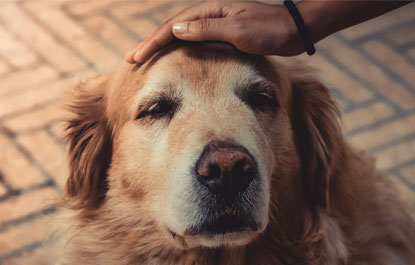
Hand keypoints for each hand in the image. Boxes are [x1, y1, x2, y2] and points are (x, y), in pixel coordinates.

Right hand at [125, 1, 303, 63]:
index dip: (152, 42)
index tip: (136, 57)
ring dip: (163, 47)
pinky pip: (194, 42)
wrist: (293, 30)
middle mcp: (209, 15)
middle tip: (132, 59)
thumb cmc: (269, 30)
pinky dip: (180, 50)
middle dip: (151, 44)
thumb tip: (175, 30)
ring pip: (181, 36)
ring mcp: (216, 24)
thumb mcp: (237, 30)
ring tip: (146, 59)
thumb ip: (206, 30)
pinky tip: (175, 58)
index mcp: (209, 11)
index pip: (173, 27)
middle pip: (172, 30)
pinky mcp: (223, 34)